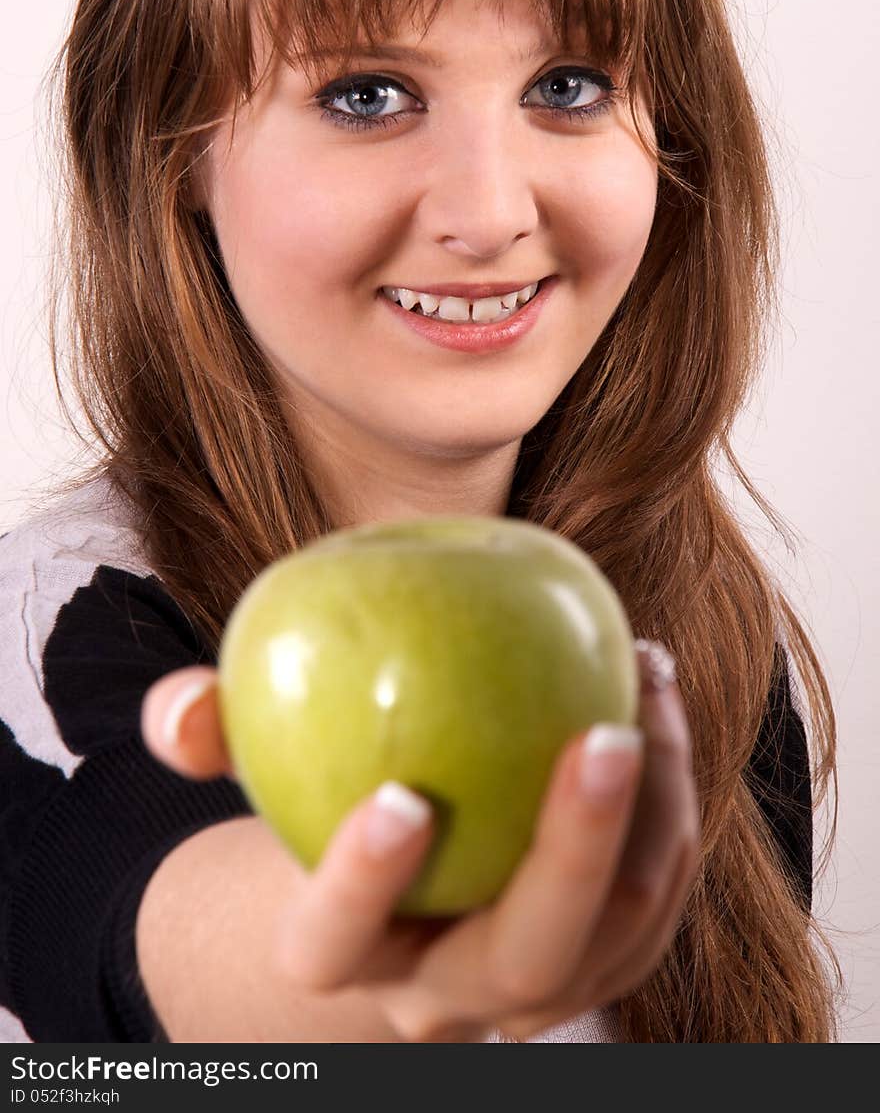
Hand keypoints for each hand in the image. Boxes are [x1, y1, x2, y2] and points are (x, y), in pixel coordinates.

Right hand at [141, 639, 698, 1041]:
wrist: (405, 893)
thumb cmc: (319, 808)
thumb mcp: (259, 770)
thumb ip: (210, 736)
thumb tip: (184, 703)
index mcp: (350, 958)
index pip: (340, 944)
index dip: (363, 885)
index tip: (399, 797)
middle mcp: (451, 995)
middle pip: (524, 960)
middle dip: (575, 853)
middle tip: (603, 733)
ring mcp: (540, 989)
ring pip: (622, 928)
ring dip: (655, 803)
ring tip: (643, 673)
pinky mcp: (610, 956)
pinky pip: (662, 887)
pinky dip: (672, 791)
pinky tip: (650, 684)